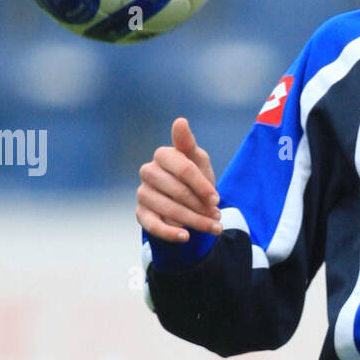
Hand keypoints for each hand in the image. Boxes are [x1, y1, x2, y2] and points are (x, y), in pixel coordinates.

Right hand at [136, 117, 221, 242]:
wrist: (187, 201)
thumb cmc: (194, 177)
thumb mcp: (198, 160)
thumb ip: (189, 144)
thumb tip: (180, 121)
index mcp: (163, 155)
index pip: (184, 169)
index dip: (202, 186)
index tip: (217, 200)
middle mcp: (148, 172)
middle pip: (178, 192)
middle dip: (201, 207)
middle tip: (218, 217)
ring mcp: (143, 193)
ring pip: (169, 209)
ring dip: (195, 222)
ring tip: (214, 228)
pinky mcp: (140, 213)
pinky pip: (152, 225)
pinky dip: (170, 232)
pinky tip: (185, 237)